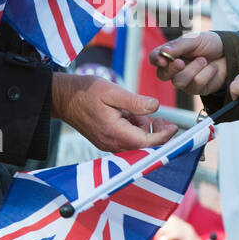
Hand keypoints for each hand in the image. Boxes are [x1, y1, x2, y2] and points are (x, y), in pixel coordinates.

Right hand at [51, 72, 178, 152]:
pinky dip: (134, 131)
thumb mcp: (113, 91)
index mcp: (114, 132)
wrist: (64, 97)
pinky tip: (130, 117)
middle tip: (160, 119)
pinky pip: (127, 141)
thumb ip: (135, 102)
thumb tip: (155, 107)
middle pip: (143, 148)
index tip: (174, 127)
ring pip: (136, 145)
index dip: (164, 137)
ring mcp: (107, 145)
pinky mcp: (106, 142)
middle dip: (156, 134)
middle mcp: (111, 144)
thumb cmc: (86, 91)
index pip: (147, 142)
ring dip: (144, 131)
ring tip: (141, 113)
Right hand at [149, 31, 225, 95]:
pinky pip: (197, 85)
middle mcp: (174, 69)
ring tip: (204, 60)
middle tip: (181, 62)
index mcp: (170, 54)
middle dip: (172, 69)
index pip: (155, 58)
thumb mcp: (195, 39)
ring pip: (179, 82)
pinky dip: (207, 73)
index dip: (156, 60)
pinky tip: (212, 68)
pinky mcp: (197, 89)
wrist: (229, 53)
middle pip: (162, 75)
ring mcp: (185, 80)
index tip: (162, 60)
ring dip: (194, 69)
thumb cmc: (210, 43)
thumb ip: (179, 45)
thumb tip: (164, 52)